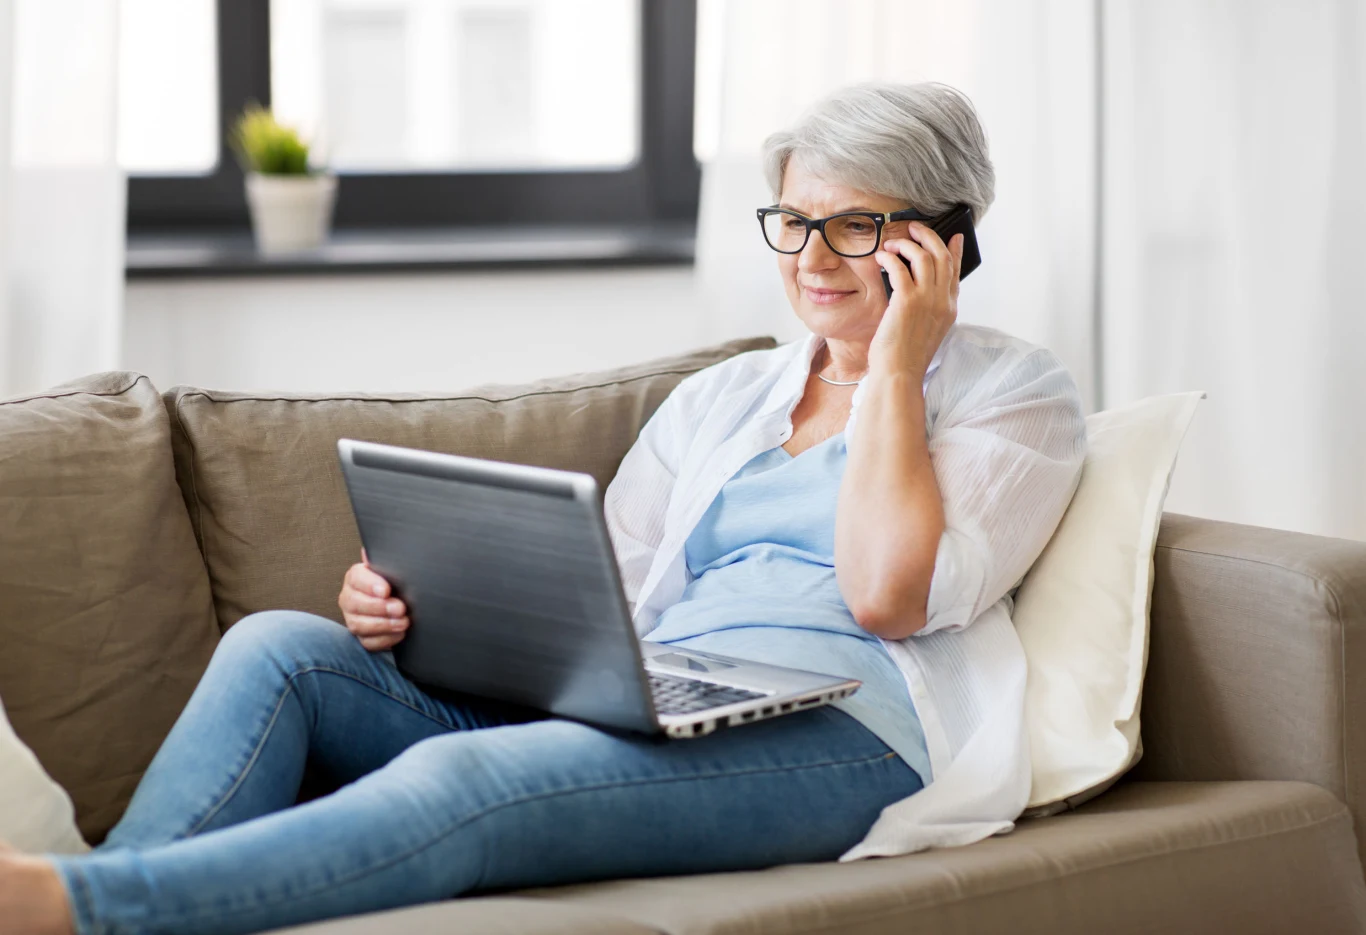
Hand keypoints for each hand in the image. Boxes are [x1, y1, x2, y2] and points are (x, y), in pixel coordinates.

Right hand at [338, 552, 408, 651]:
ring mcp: (353, 619)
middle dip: (379, 607)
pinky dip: (385, 639)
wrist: (404, 604)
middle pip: (355, 604)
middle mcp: (350, 598)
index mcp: (356, 577)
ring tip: (404, 622)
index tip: (386, 590)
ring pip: (359, 625)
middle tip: (400, 607)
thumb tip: (371, 550)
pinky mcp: (362, 637)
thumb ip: (386, 560)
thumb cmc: (397, 583)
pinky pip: (368, 642)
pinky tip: (400, 634)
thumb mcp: (393, 570)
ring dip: (383, 625)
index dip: (370, 584)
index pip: (356, 578)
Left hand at [868, 224, 963, 381]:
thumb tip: (917, 289)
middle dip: (929, 236)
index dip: (954, 251)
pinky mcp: (908, 302)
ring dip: (907, 244)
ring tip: (892, 244)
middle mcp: (943, 301)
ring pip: (924, 256)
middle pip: (942, 256)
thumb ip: (927, 307)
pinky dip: (890, 258)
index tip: (953, 237)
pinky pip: (900, 268)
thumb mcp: (925, 330)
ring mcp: (927, 300)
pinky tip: (881, 258)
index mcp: (949, 309)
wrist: (899, 375)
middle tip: (915, 228)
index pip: (956, 272)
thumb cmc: (905, 357)